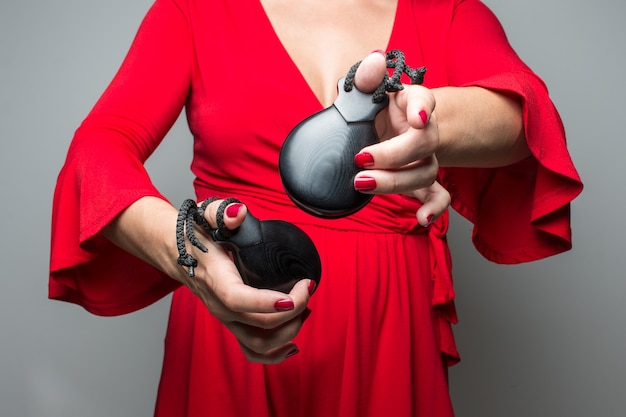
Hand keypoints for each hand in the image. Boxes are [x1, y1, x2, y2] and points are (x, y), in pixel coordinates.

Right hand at [177, 199, 313, 363]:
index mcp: (216, 278)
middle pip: (258, 325)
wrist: (177, 251)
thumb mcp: (207, 214)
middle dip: (293, 310)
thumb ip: (221, 211)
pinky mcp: (233, 324)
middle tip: (308, 286)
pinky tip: (293, 345)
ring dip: (288, 332)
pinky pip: (251, 350)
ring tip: (306, 309)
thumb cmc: (196, 234)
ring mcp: (226, 318)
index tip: (295, 294)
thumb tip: (238, 214)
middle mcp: (219, 305)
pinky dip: (274, 354)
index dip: (267, 302)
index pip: (239, 299)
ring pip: (258, 344)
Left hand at [352, 51, 450, 225]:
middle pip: (423, 144)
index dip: (423, 109)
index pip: (424, 100)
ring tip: (362, 184)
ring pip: (425, 172)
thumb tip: (375, 60)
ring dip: (396, 182)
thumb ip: (366, 77)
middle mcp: (425, 130)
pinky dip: (434, 209)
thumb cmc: (371, 109)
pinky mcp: (421, 180)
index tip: (417, 119)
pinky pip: (438, 196)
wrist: (378, 129)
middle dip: (392, 156)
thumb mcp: (363, 91)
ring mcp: (426, 157)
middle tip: (360, 160)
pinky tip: (422, 219)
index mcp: (412, 102)